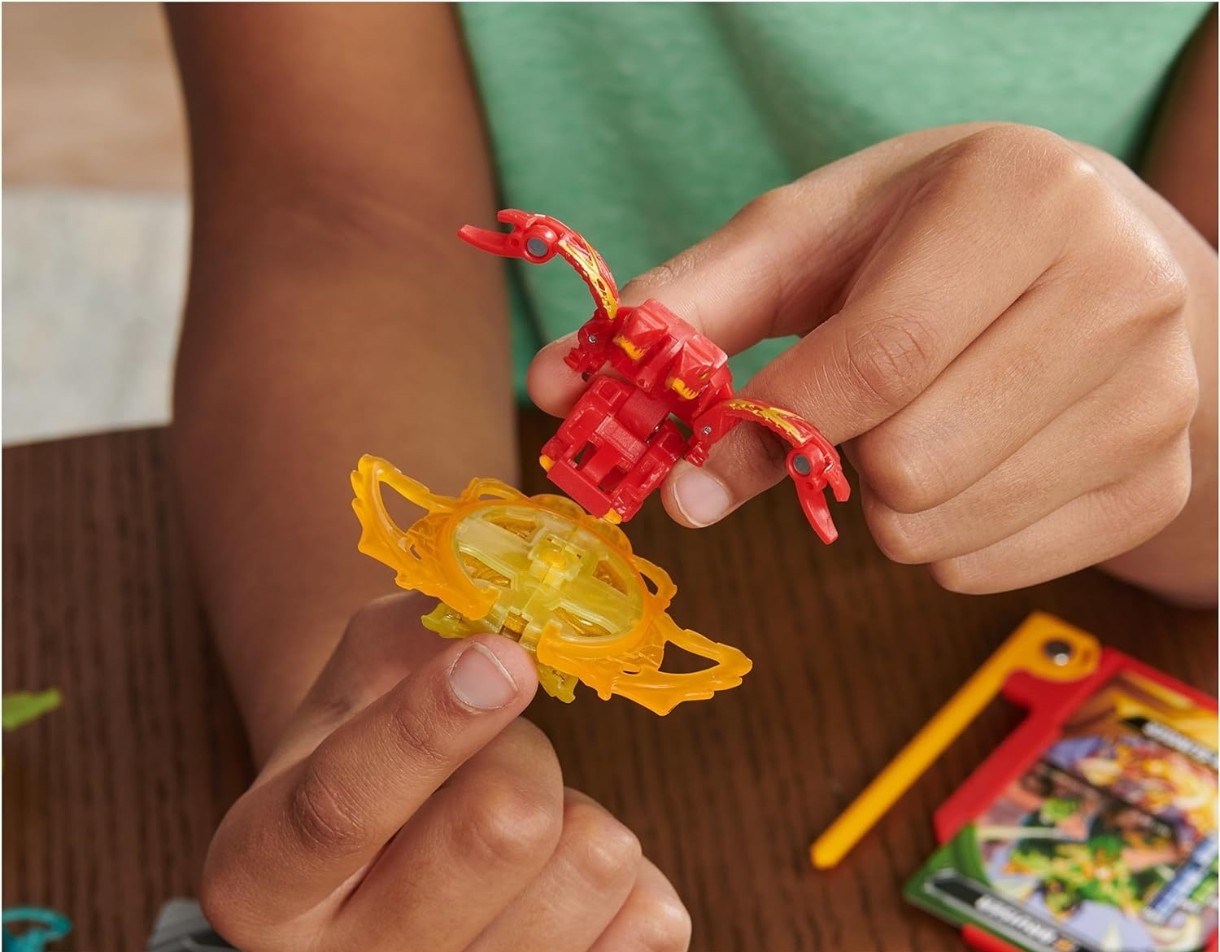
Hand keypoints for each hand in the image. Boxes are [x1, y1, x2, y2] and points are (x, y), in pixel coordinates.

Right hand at [201, 594, 690, 951]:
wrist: (403, 844)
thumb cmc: (377, 741)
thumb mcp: (363, 672)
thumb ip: (422, 632)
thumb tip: (512, 624)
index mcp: (261, 878)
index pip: (340, 807)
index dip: (427, 726)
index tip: (502, 658)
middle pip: (501, 829)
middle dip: (523, 751)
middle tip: (500, 748)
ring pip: (593, 863)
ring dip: (576, 810)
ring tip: (521, 819)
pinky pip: (651, 917)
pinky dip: (625, 871)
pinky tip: (561, 872)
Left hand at [530, 123, 1214, 596]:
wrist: (1093, 263)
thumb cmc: (926, 239)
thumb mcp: (812, 239)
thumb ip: (689, 309)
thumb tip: (557, 388)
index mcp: (1024, 201)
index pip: (887, 354)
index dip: (776, 429)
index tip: (689, 482)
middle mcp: (1121, 293)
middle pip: (915, 461)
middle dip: (834, 462)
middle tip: (845, 412)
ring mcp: (1157, 397)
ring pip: (944, 529)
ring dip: (879, 504)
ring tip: (911, 423)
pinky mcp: (1157, 480)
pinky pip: (989, 569)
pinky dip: (939, 537)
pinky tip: (964, 462)